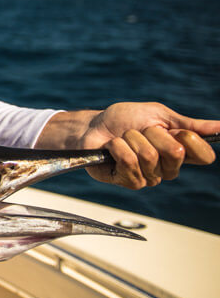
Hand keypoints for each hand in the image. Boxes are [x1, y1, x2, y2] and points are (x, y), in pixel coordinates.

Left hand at [79, 103, 217, 188]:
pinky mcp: (128, 181)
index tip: (175, 129)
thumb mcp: (158, 115)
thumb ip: (189, 124)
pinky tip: (112, 147)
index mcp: (181, 152)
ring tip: (124, 138)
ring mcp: (149, 177)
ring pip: (149, 157)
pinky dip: (118, 147)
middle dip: (153, 134)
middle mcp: (168, 168)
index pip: (204, 156)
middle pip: (175, 153)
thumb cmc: (124, 119)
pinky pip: (129, 163)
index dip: (191, 140)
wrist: (93, 125)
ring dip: (132, 139)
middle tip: (140, 130)